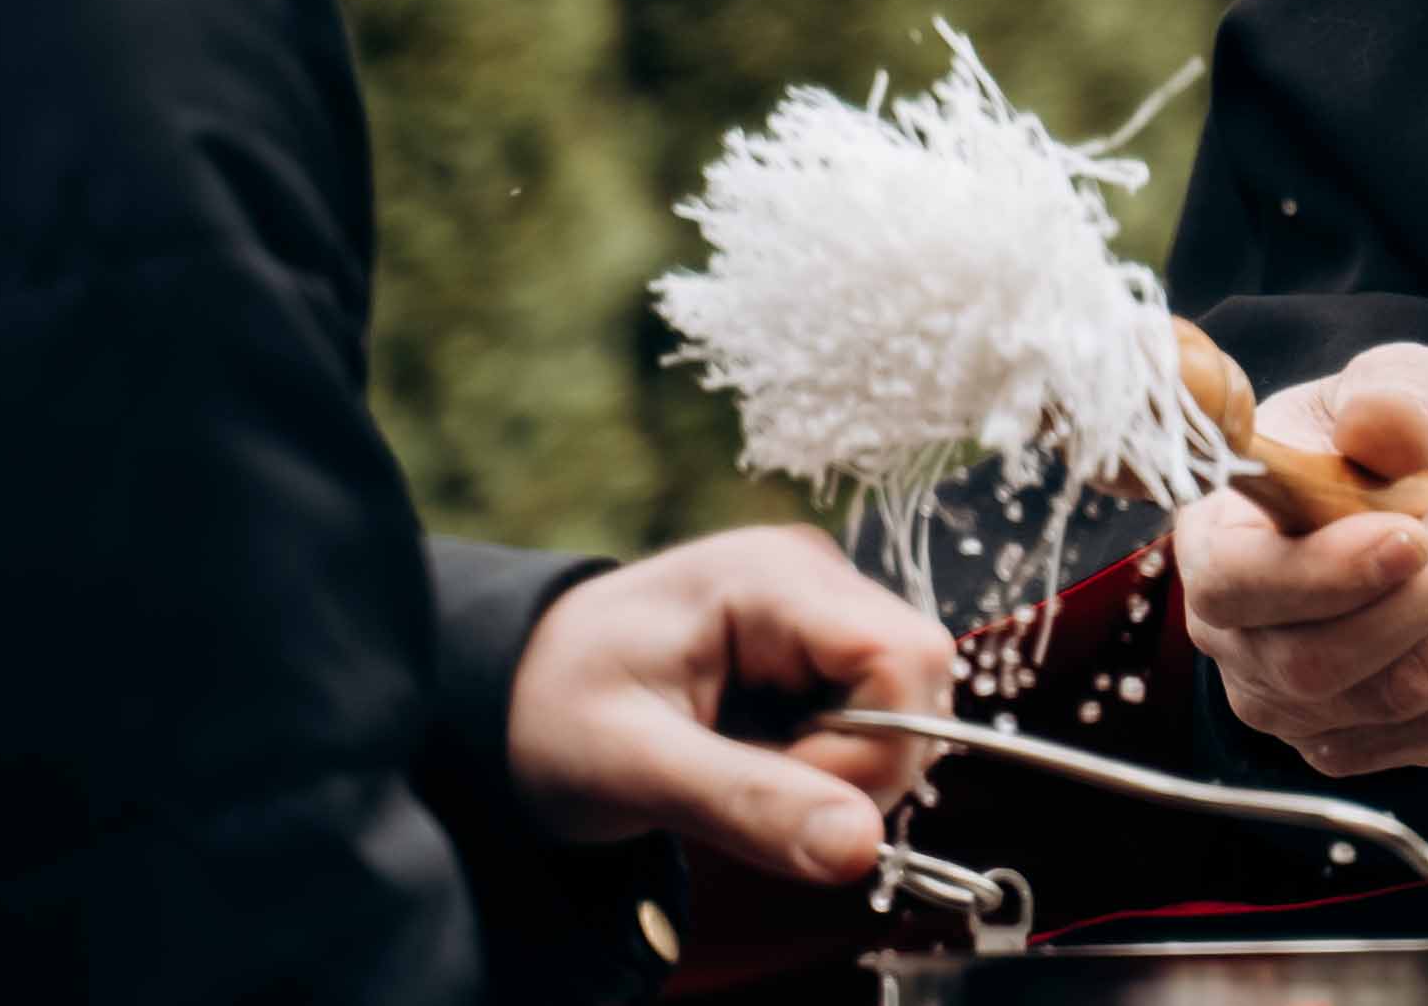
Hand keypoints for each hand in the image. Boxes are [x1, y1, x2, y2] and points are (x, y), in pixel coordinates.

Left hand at [507, 525, 955, 884]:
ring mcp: (821, 612)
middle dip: (854, 766)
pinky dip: (824, 764)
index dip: (873, 747)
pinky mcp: (817, 651)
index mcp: (775, 577)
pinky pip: (871, 718)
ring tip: (741, 769)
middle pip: (918, 684)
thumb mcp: (635, 767)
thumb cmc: (552, 713)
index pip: (906, 656)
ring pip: (903, 708)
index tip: (783, 787)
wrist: (509, 694)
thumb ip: (749, 803)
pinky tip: (756, 758)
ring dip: (838, 770)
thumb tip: (864, 850)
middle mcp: (816, 579)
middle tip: (751, 785)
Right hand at [1175, 341, 1427, 775]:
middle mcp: (1238, 640)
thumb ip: (1398, 392)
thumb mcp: (1403, 381)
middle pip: (1323, 662)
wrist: (1420, 492)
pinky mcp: (1356, 741)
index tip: (1412, 535)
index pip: (1238, 586)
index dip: (1326, 573)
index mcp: (1216, 543)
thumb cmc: (1388, 438)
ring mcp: (1292, 704)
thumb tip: (1383, 427)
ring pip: (1400, 696)